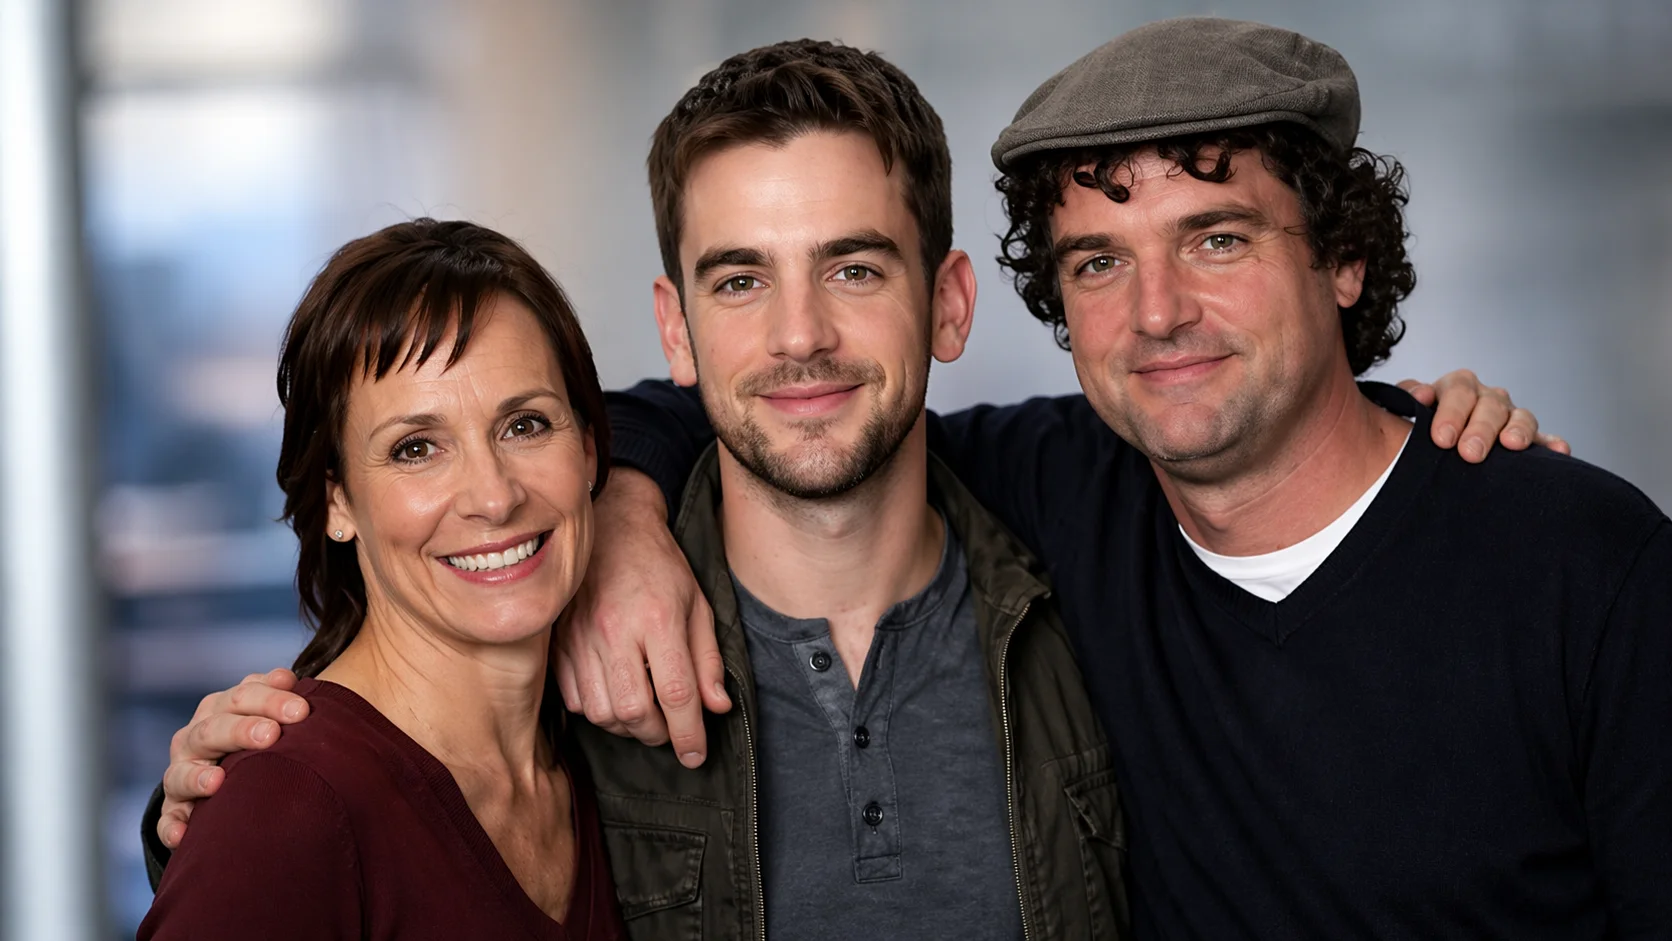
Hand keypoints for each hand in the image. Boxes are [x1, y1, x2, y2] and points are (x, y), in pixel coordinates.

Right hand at [157, 667, 309, 848]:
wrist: (232, 779)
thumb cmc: (262, 740)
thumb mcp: (270, 714)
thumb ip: (279, 697)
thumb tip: (288, 678)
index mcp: (222, 708)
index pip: (243, 695)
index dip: (271, 699)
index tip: (302, 710)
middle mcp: (196, 737)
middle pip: (214, 728)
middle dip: (241, 730)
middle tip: (271, 735)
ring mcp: (181, 773)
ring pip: (181, 772)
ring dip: (197, 778)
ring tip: (217, 782)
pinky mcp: (175, 810)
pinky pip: (167, 819)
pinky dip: (172, 827)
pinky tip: (182, 835)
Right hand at [556, 468, 730, 767]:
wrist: (610, 525)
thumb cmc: (660, 565)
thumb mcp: (698, 604)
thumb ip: (708, 658)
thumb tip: (716, 708)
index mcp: (658, 618)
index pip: (676, 694)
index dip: (688, 734)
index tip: (696, 756)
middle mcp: (615, 630)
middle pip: (634, 712)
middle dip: (656, 734)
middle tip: (669, 729)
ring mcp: (580, 636)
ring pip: (602, 712)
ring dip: (627, 727)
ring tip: (644, 714)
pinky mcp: (559, 642)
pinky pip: (575, 699)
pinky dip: (597, 710)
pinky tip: (614, 695)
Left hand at [1399, 370, 1570, 461]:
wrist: (1433, 447)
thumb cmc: (1417, 428)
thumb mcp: (1406, 410)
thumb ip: (1406, 398)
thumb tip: (1421, 394)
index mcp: (1457, 388)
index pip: (1458, 390)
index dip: (1451, 412)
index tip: (1441, 439)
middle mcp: (1486, 398)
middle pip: (1490, 405)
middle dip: (1480, 429)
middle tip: (1469, 453)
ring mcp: (1510, 417)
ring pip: (1520, 417)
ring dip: (1518, 430)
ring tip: (1511, 445)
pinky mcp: (1529, 439)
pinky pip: (1544, 438)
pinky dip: (1551, 443)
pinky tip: (1559, 450)